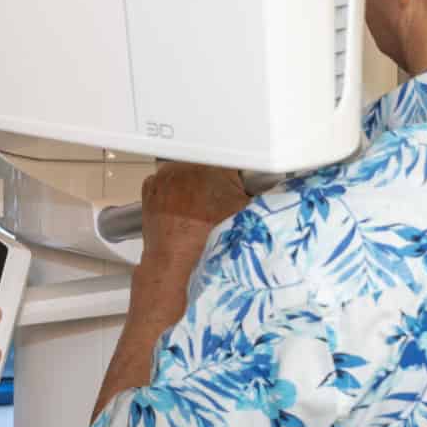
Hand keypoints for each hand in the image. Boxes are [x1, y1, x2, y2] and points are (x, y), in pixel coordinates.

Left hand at [130, 164, 249, 325]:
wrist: (176, 264)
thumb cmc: (208, 244)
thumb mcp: (247, 218)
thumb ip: (262, 199)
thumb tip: (275, 190)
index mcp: (216, 168)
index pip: (234, 162)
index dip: (239, 179)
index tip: (239, 190)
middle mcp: (189, 166)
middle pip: (209, 167)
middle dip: (215, 182)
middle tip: (218, 206)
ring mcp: (166, 175)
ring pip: (187, 173)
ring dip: (193, 186)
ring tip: (199, 212)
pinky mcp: (151, 186)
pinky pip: (166, 183)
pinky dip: (172, 193)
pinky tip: (180, 212)